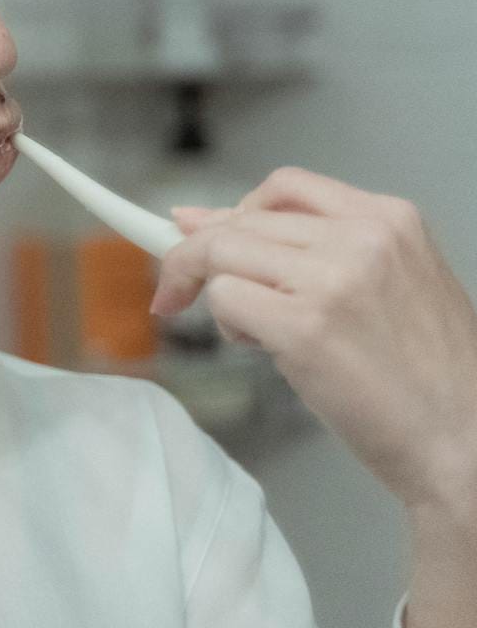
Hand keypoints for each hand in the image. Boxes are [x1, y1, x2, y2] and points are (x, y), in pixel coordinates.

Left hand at [151, 166, 476, 517]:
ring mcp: (333, 280)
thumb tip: (210, 222)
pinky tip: (261, 349)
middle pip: (243, 220)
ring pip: (221, 253)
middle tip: (179, 291)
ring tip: (254, 333)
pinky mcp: (305, 327)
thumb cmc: (426, 376)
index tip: (192, 229)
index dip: (230, 210)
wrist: (466, 441)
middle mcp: (363, 238)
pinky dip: (227, 325)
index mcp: (391, 219)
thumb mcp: (392, 285)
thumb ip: (315, 249)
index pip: (284, 186)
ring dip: (214, 293)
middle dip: (197, 255)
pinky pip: (224, 300)